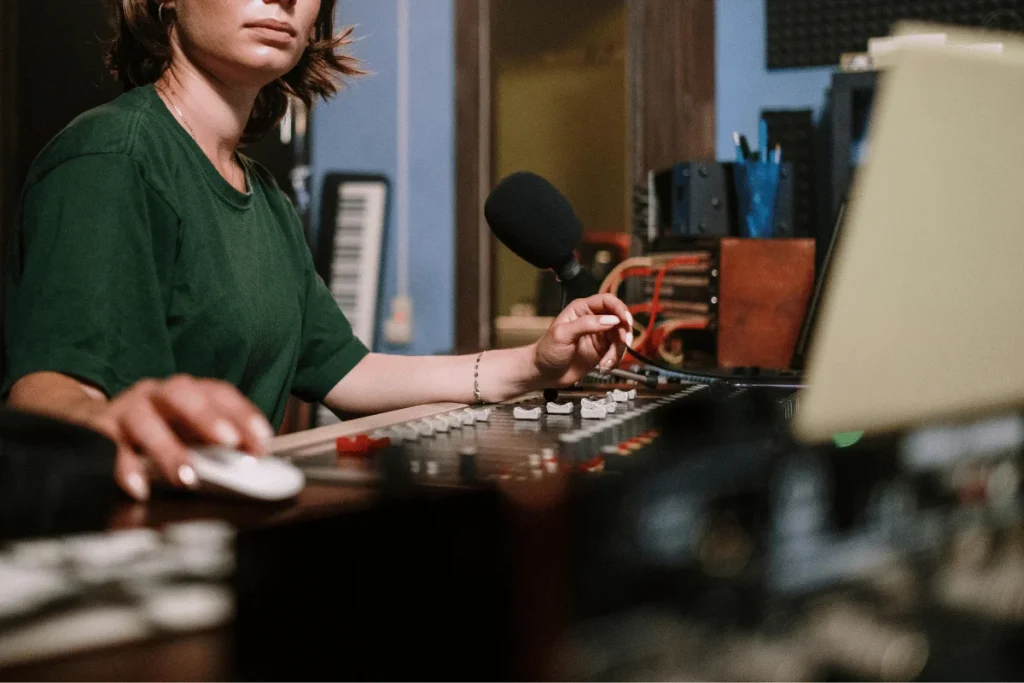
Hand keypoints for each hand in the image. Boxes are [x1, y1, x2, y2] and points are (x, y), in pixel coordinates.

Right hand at [84, 375, 274, 500]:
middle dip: (207, 417)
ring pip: (145, 421)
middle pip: (181, 394)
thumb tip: (253, 466)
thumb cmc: (151, 431)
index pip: (217, 393)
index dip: (243, 413)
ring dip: (168, 450)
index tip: (262, 440)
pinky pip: (107, 445)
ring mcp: (124, 410)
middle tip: (230, 442)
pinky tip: (139, 488)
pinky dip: (124, 468)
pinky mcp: (97, 431)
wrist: (85, 419)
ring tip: (187, 478)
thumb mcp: (184, 433)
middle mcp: (155, 394)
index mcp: (183, 391)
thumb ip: (215, 446)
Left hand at [533, 293, 632, 385]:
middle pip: (619, 318)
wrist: (544, 373)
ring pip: (621, 337)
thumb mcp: (563, 334)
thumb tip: (610, 320)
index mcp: (582, 309)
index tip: (625, 320)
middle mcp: (594, 320)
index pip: (607, 301)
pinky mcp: (603, 351)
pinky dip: (615, 359)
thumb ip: (586, 324)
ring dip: (618, 350)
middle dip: (623, 331)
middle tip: (623, 342)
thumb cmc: (547, 350)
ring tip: (607, 362)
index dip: (619, 308)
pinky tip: (605, 366)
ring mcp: (599, 336)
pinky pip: (617, 352)